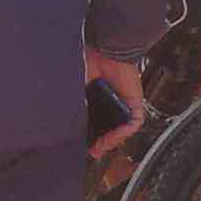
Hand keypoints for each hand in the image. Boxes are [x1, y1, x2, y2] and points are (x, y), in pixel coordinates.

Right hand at [82, 44, 147, 158]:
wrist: (104, 49)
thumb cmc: (90, 61)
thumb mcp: (76, 89)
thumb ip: (75, 106)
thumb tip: (66, 125)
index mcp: (97, 98)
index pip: (96, 124)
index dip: (91, 138)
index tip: (85, 148)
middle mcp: (112, 102)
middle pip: (110, 130)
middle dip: (102, 144)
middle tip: (93, 151)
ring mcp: (124, 103)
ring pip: (122, 130)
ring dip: (112, 141)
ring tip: (102, 146)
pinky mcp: (135, 101)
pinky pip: (134, 123)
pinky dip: (124, 132)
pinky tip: (114, 135)